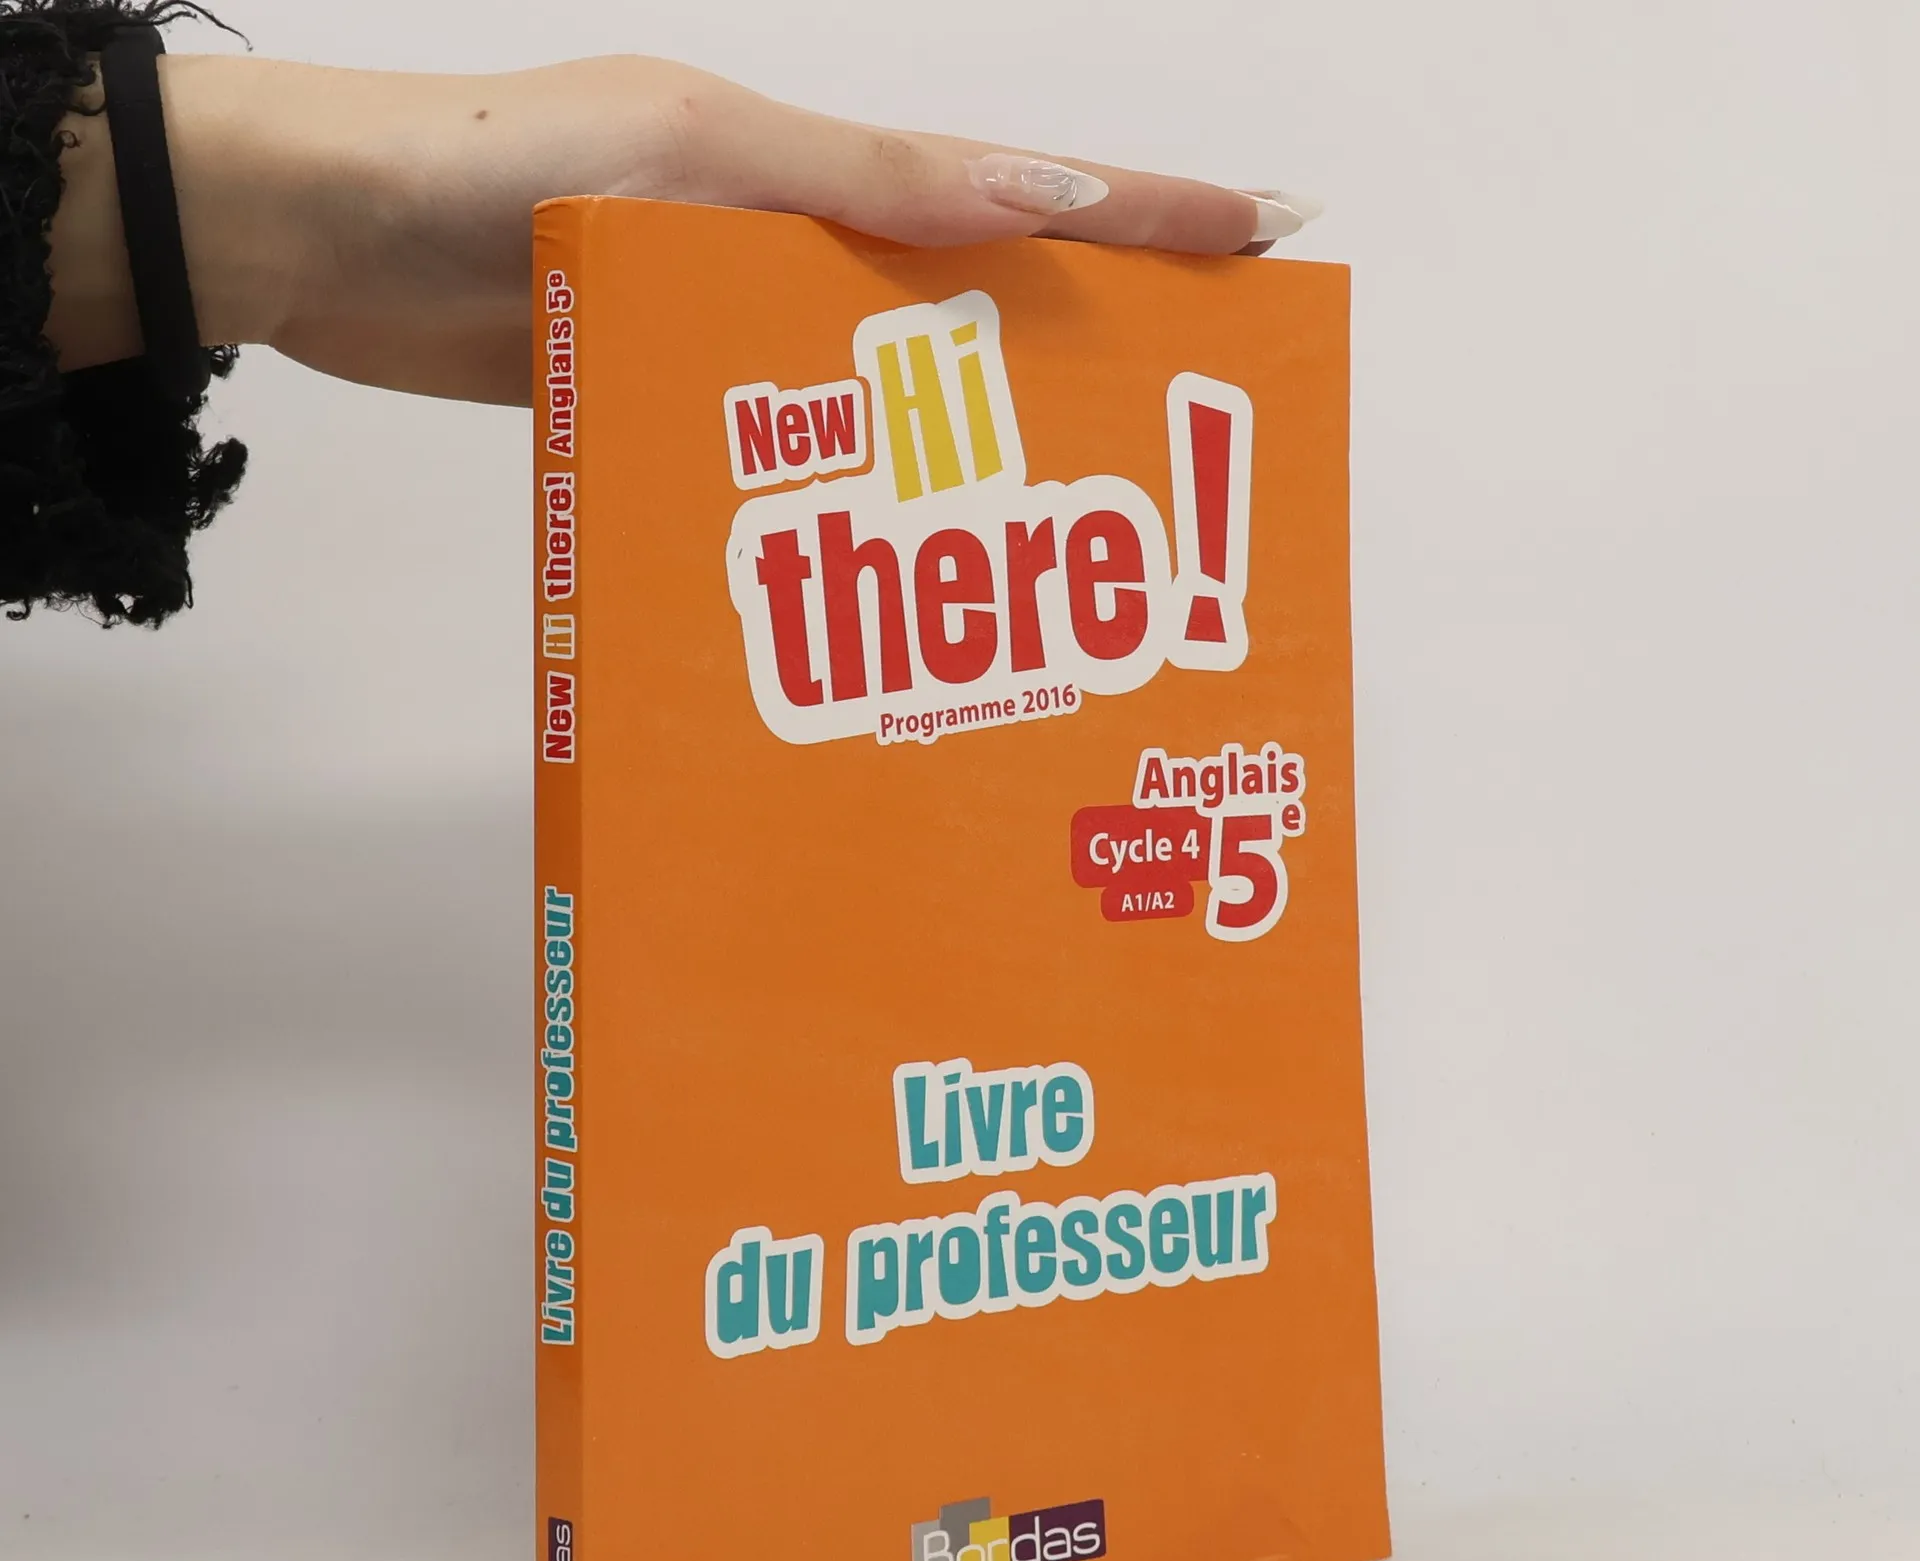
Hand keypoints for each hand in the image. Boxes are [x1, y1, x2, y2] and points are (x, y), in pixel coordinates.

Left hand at [48, 53, 1319, 406]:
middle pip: (980, 304)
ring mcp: (740, 339)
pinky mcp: (682, 409)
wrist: (336, 239)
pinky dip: (857, 504)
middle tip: (1184, 429)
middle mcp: (795, 253)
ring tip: (1069, 531)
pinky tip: (903, 571)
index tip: (1264, 237)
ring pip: (895, 398)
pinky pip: (797, 459)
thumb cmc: (499, 168)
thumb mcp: (695, 148)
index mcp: (818, 171)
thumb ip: (859, 187)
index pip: (1020, 189)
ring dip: (977, 451)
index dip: (1145, 215)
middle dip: (1090, 352)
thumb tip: (1038, 192)